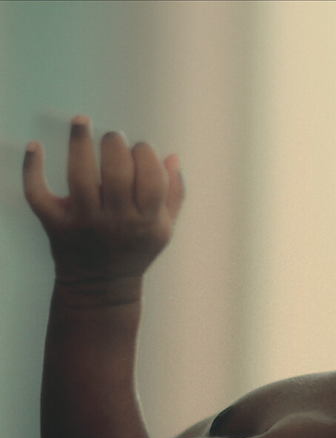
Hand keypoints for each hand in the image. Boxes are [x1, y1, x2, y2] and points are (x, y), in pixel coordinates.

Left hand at [23, 116, 184, 283]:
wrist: (100, 288)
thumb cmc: (135, 251)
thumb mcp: (164, 228)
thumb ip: (173, 193)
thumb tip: (172, 156)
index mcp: (147, 220)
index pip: (150, 175)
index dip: (145, 152)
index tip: (138, 149)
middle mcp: (116, 221)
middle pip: (116, 171)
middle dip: (115, 143)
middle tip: (112, 137)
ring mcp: (84, 223)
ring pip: (79, 175)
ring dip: (79, 142)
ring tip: (81, 121)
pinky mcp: (55, 225)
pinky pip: (38, 193)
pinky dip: (32, 168)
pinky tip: (35, 146)